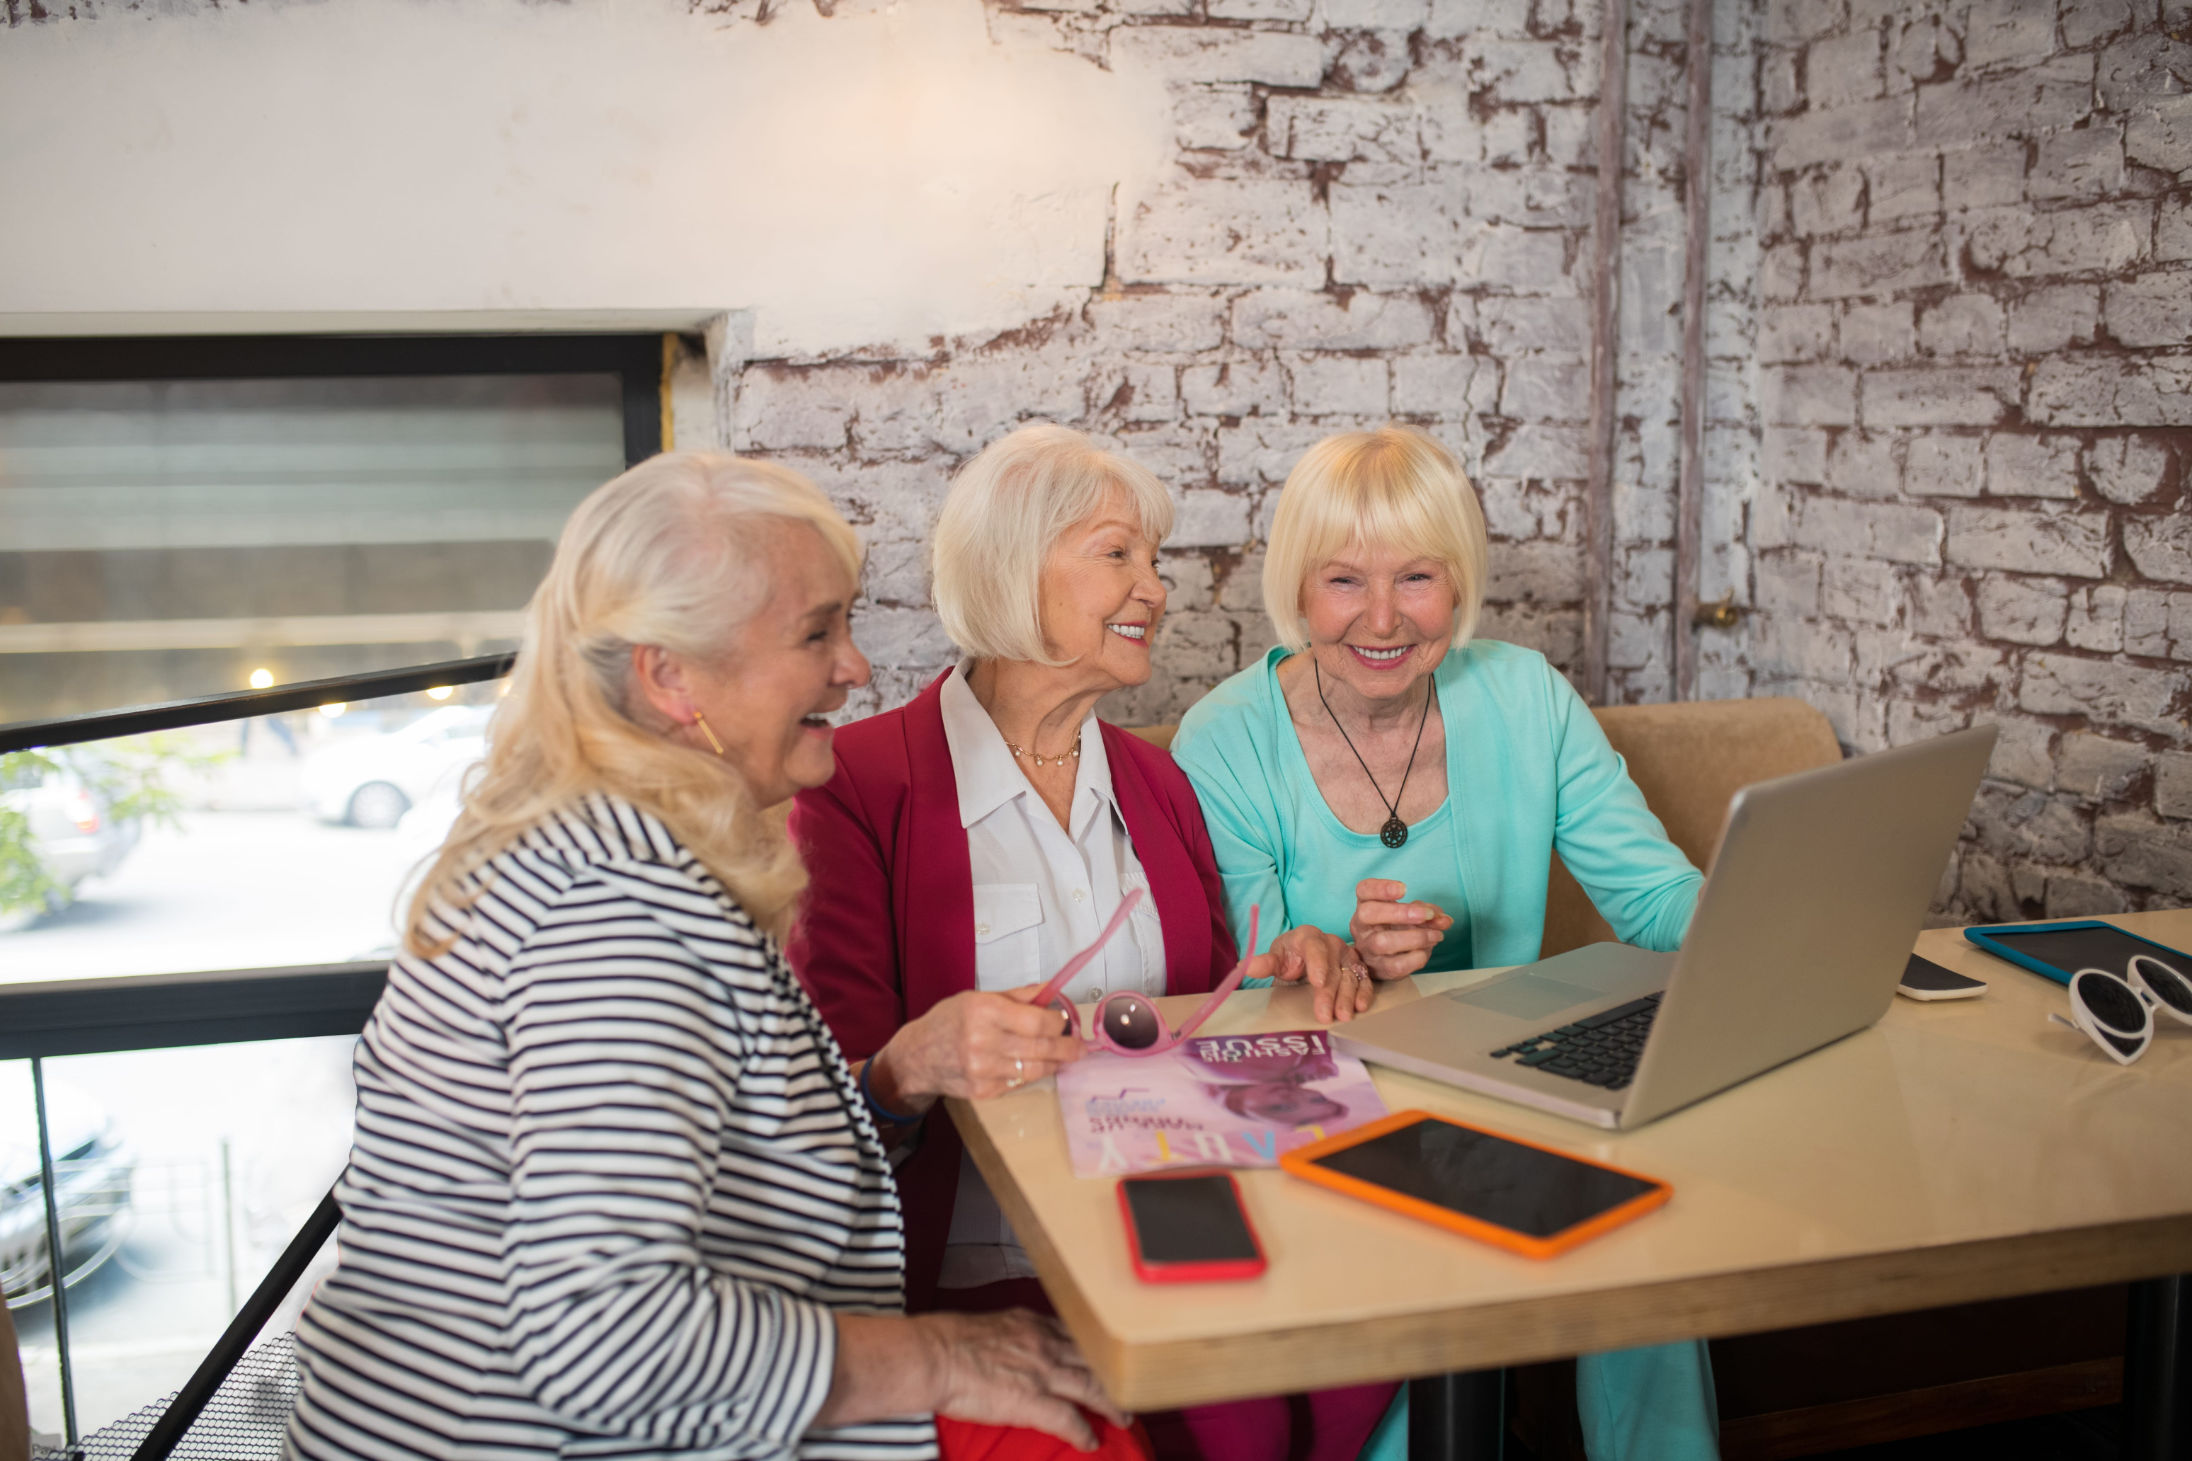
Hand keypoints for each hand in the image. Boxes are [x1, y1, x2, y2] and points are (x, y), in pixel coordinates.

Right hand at [876, 987, 1084, 1103]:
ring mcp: (982, 1070)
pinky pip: (1018, 1082)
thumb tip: (1050, 990)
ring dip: (1055, 1063)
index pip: (1036, 1021)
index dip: (1058, 1023)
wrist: (917, 1057)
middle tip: (1080, 1047)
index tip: (1065, 1021)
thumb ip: (1017, 996)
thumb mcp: (977, 998)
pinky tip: (1035, 1066)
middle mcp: (983, 1041)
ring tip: (1065, 1058)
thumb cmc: (948, 1022)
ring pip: (1035, 1069)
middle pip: (1041, 1047)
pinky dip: (1030, 1074)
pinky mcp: (983, 1091)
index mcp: (983, 1011)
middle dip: (1067, 1047)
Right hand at [923, 1310, 1128, 1449]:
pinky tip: (1090, 1443)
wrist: (933, 1355)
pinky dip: (1083, 1433)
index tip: (1102, 1357)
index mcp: (1031, 1323)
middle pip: (1093, 1358)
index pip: (1074, 1334)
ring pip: (1093, 1387)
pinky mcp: (1033, 1400)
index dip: (1092, 1348)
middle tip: (1127, 1387)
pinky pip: (1070, 1420)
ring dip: (1111, 1404)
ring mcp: (1042, 1372)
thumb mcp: (987, 1324)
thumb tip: (1007, 1346)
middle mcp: (1044, 1343)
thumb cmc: (946, 1341)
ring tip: (1124, 1417)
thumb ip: (1008, 1333)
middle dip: (1113, 1374)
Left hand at [1250, 924, 1376, 1023]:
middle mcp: (1331, 943)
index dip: (1318, 964)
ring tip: (1343, 1016)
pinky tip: (1361, 1006)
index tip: (1317, 982)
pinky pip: (1363, 980)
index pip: (1315, 948)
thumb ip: (1264, 963)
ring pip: (1349, 976)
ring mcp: (1346, 955)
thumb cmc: (1290, 958)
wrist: (1304, 960)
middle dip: (1329, 993)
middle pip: (1333, 968)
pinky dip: (1363, 992)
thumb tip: (1244, 966)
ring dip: (1348, 997)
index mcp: (1308, 936)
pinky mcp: (1356, 969)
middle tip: (1325, 1014)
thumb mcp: (1276, 960)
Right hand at [1348, 878, 1452, 981]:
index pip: (1364, 890)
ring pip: (1382, 942)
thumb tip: (1444, 920)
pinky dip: (1417, 956)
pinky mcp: (1380, 970)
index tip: (1404, 889)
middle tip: (1426, 915)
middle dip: (1400, 912)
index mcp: (1366, 905)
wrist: (1387, 960)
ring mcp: (1367, 949)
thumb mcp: (1412, 914)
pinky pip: (1397, 964)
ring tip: (1435, 935)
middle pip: (1368, 913)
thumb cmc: (1398, 930)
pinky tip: (1426, 950)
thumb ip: (1429, 913)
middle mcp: (1361, 927)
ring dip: (1415, 937)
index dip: (1381, 888)